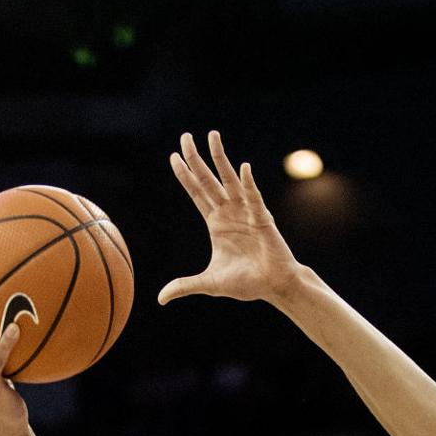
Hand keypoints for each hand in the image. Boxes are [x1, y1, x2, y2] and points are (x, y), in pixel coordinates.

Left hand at [158, 131, 299, 305]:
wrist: (274, 287)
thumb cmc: (247, 283)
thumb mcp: (209, 283)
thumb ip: (185, 286)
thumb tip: (160, 298)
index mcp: (216, 223)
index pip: (196, 193)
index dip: (185, 176)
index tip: (173, 157)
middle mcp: (229, 212)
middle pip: (208, 180)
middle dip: (196, 158)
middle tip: (185, 137)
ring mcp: (246, 212)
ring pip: (229, 180)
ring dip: (220, 158)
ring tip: (212, 136)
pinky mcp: (262, 219)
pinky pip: (254, 198)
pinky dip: (248, 184)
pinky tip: (242, 169)